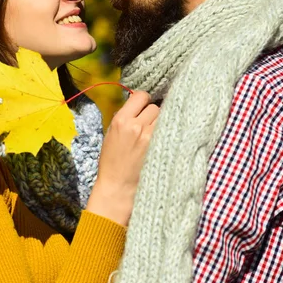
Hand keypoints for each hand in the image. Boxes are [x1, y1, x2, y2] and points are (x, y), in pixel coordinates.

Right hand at [87, 91, 158, 225]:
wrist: (119, 186)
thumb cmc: (112, 162)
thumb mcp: (111, 134)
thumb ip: (125, 118)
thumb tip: (139, 106)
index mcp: (121, 120)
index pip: (140, 96)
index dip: (143, 100)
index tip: (143, 107)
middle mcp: (137, 125)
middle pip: (155, 106)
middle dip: (153, 113)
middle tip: (149, 124)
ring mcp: (151, 137)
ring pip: (165, 117)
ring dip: (162, 122)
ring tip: (156, 133)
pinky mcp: (162, 147)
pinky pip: (171, 130)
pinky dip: (169, 132)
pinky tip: (165, 139)